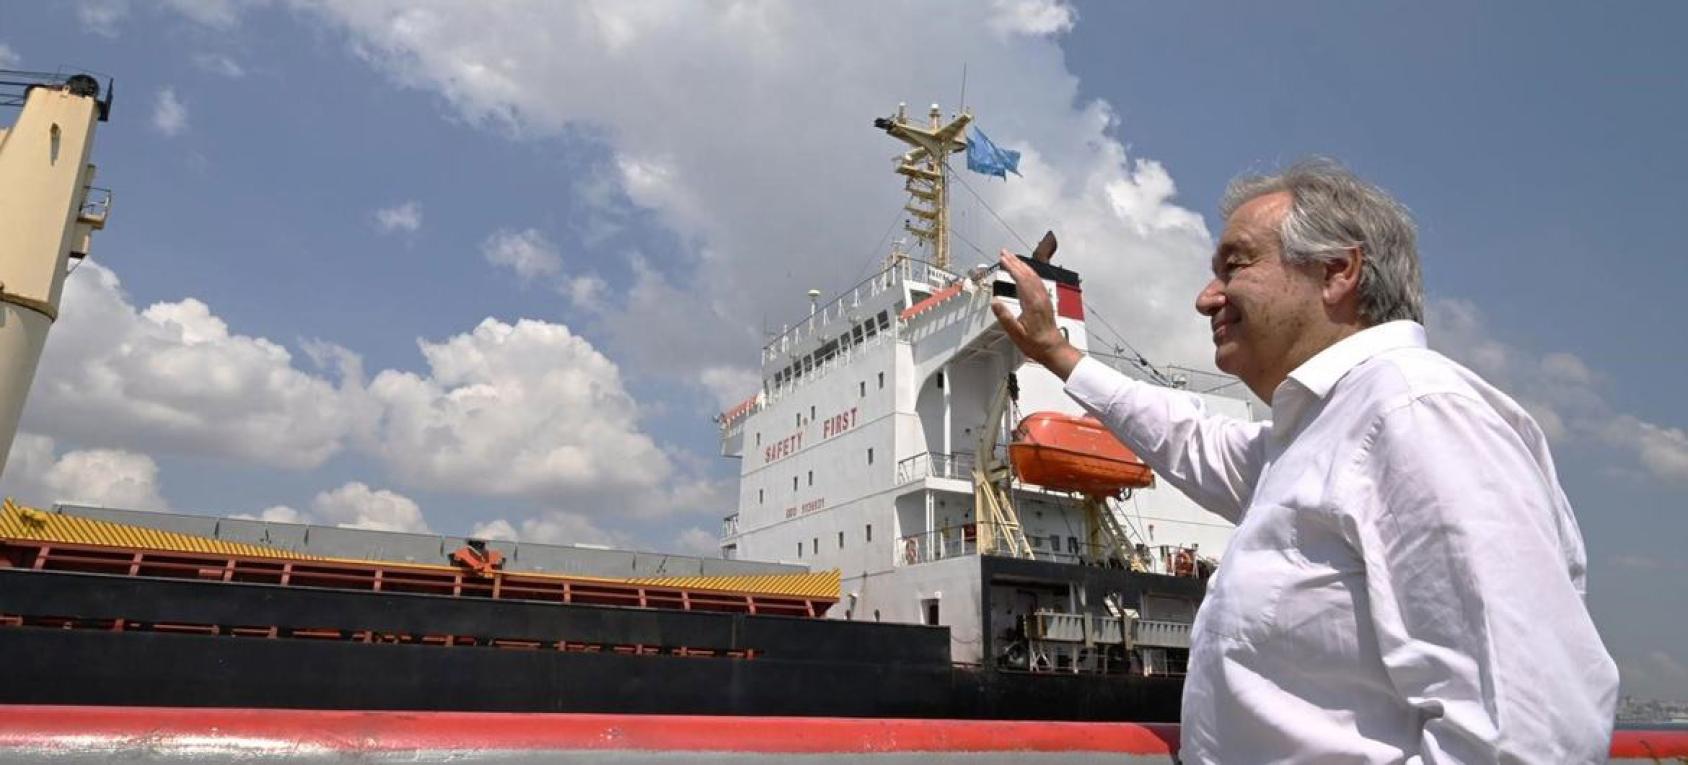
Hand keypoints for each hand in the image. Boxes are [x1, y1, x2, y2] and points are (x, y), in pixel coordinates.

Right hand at [990, 250, 1082, 379]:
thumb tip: (994, 302)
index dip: (1011, 267)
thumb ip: (1005, 317)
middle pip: (1027, 273)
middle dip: (1015, 261)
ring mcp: (1044, 299)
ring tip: (1012, 258)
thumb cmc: (1036, 343)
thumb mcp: (1016, 333)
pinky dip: (1029, 273)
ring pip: (1033, 276)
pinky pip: (1037, 281)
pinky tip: (1025, 273)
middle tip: (1004, 252)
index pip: (1021, 279)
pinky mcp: (1045, 301)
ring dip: (1022, 265)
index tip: (1002, 258)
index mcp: (1032, 303)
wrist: (1053, 349)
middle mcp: (1040, 298)